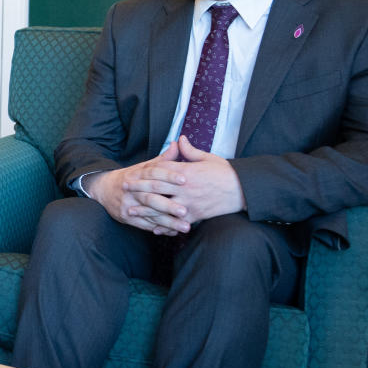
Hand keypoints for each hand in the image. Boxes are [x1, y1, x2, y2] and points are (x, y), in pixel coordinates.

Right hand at [85, 141, 191, 234]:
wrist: (104, 189)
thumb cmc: (131, 177)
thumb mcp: (144, 166)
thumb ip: (163, 159)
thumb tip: (179, 143)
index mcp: (137, 174)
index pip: (153, 173)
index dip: (169, 175)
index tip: (185, 180)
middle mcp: (132, 189)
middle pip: (150, 197)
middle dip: (168, 205)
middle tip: (185, 211)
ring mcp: (128, 204)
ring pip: (149, 214)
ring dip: (167, 222)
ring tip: (185, 227)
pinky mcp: (126, 216)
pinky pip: (143, 224)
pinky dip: (159, 229)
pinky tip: (172, 232)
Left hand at [121, 136, 245, 227]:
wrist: (243, 190)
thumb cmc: (225, 172)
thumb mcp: (208, 158)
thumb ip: (190, 151)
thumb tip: (179, 139)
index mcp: (186, 172)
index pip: (160, 172)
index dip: (144, 173)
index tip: (131, 173)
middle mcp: (185, 188)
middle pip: (156, 189)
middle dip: (138, 189)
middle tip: (124, 189)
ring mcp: (189, 203)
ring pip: (162, 208)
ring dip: (145, 210)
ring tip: (131, 211)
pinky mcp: (196, 215)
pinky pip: (176, 222)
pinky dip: (164, 226)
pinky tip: (153, 228)